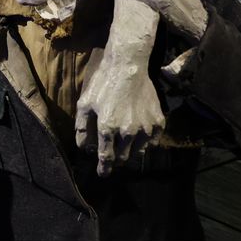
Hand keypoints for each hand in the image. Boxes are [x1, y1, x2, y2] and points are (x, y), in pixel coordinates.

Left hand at [76, 51, 164, 176]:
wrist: (128, 67)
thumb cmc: (103, 84)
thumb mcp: (84, 104)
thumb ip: (83, 128)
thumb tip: (84, 148)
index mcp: (107, 128)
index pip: (106, 157)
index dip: (104, 168)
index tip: (103, 174)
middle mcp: (128, 132)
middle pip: (123, 157)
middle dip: (116, 159)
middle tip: (112, 154)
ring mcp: (145, 128)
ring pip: (138, 151)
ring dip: (130, 151)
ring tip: (124, 142)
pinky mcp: (158, 122)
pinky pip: (152, 141)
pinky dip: (145, 142)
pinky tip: (138, 134)